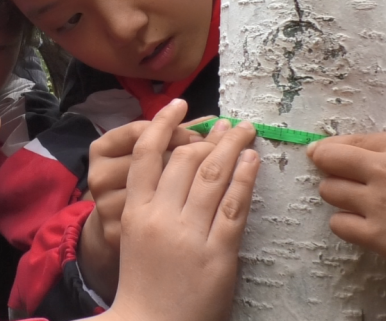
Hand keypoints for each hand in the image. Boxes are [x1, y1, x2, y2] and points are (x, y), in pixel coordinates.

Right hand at [103, 99, 258, 320]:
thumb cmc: (142, 280)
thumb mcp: (132, 234)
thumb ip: (149, 200)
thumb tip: (178, 161)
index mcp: (134, 211)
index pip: (147, 154)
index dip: (164, 123)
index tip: (180, 105)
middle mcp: (160, 218)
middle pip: (186, 160)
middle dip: (210, 136)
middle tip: (226, 123)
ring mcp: (189, 235)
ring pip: (213, 177)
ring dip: (232, 148)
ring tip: (244, 132)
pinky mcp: (217, 254)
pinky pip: (235, 206)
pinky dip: (246, 179)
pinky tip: (253, 162)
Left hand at [308, 111, 385, 276]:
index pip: (356, 140)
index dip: (338, 145)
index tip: (327, 149)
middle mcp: (384, 170)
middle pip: (330, 159)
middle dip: (323, 160)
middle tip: (323, 167)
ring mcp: (377, 204)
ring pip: (330, 191)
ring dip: (336, 193)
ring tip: (347, 198)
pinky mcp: (376, 236)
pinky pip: (339, 225)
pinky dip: (343, 223)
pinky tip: (356, 224)